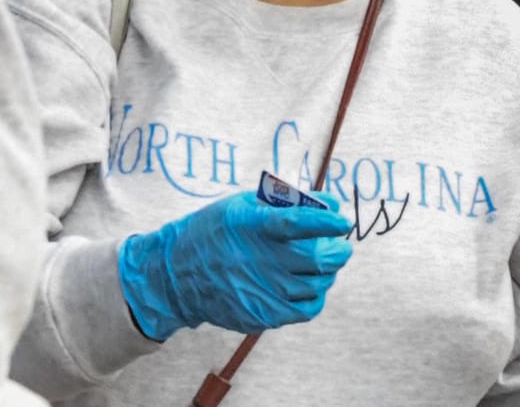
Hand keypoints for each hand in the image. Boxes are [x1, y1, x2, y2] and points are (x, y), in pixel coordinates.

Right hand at [116, 190, 353, 340]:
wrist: (177, 275)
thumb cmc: (213, 231)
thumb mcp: (240, 205)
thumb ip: (281, 203)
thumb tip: (325, 203)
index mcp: (253, 228)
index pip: (299, 222)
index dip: (326, 220)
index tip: (342, 219)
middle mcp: (261, 261)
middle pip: (317, 259)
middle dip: (338, 250)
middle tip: (340, 245)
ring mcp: (262, 292)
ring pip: (316, 285)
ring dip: (327, 273)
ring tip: (323, 264)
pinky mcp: (262, 315)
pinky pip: (305, 309)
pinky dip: (316, 296)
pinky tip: (312, 285)